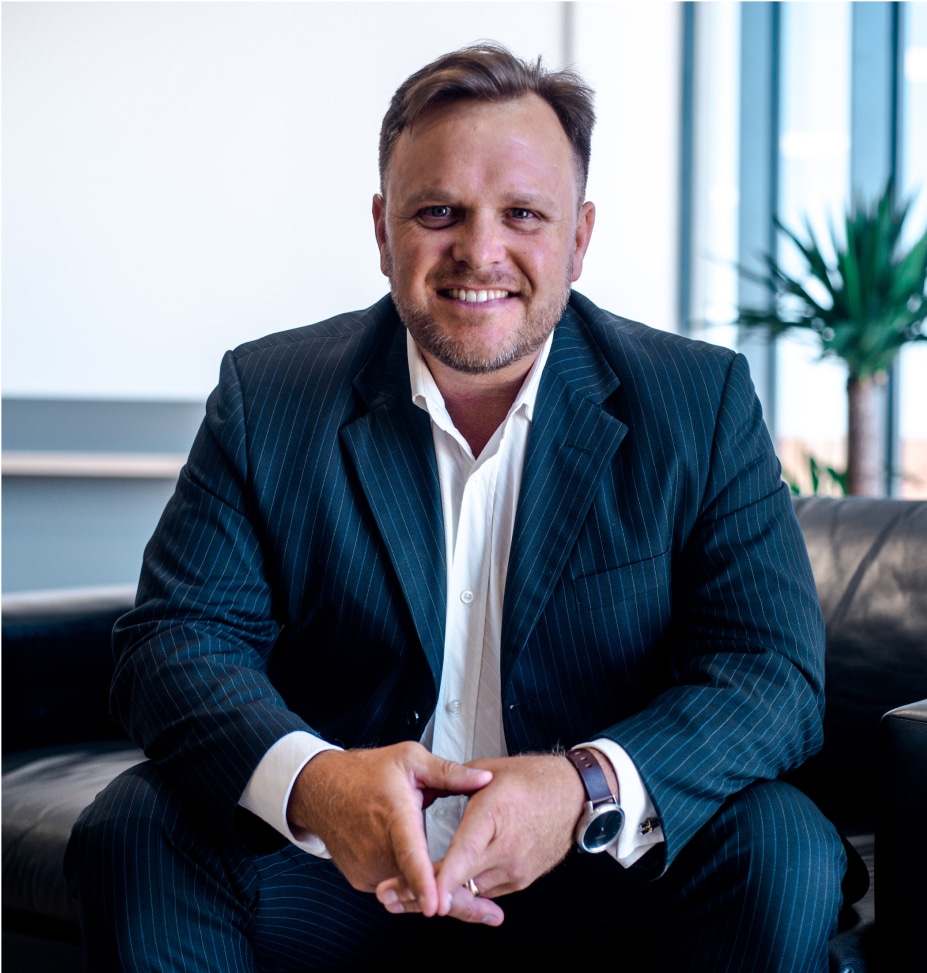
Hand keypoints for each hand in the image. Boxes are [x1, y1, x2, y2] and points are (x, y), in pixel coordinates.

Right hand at [287, 742, 491, 916]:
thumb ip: (449, 772)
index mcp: (394, 815)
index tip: (436, 904)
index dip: (423, 881)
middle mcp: (377, 847)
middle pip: (417, 883)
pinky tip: (428, 879)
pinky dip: (413, 887)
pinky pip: (395, 887)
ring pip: (407, 890)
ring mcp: (368, 868)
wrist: (321, 789)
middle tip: (490, 915)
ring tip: (462, 894)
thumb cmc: (365, 772)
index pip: (410, 854)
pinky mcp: (362, 879)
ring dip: (433, 892)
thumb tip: (484, 779)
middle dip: (453, 900)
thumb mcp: (410, 759)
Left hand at [375, 753, 584, 923]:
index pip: (463, 854)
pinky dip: (464, 889)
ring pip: (470, 892)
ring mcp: (515, 869)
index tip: (421, 894)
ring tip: (404, 893)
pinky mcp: (520, 880)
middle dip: (421, 893)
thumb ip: (458, 781)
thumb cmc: (536, 779)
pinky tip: (443, 887)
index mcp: (495, 815)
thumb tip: (429, 782)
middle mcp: (506, 849)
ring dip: (441, 894)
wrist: (576, 796)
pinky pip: (485, 890)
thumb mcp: (492, 771)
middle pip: (459, 882)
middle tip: (388, 895)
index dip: (441, 878)